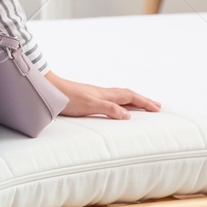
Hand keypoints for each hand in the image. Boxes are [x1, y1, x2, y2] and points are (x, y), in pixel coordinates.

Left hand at [46, 71, 160, 119]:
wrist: (49, 90)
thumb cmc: (67, 98)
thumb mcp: (90, 105)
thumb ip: (109, 109)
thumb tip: (128, 116)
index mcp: (106, 94)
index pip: (130, 97)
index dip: (144, 102)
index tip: (158, 108)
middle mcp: (102, 93)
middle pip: (127, 95)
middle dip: (143, 101)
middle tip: (156, 106)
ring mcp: (95, 95)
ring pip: (119, 97)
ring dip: (132, 101)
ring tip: (141, 106)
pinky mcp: (87, 98)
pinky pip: (110, 100)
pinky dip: (120, 103)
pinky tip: (115, 107)